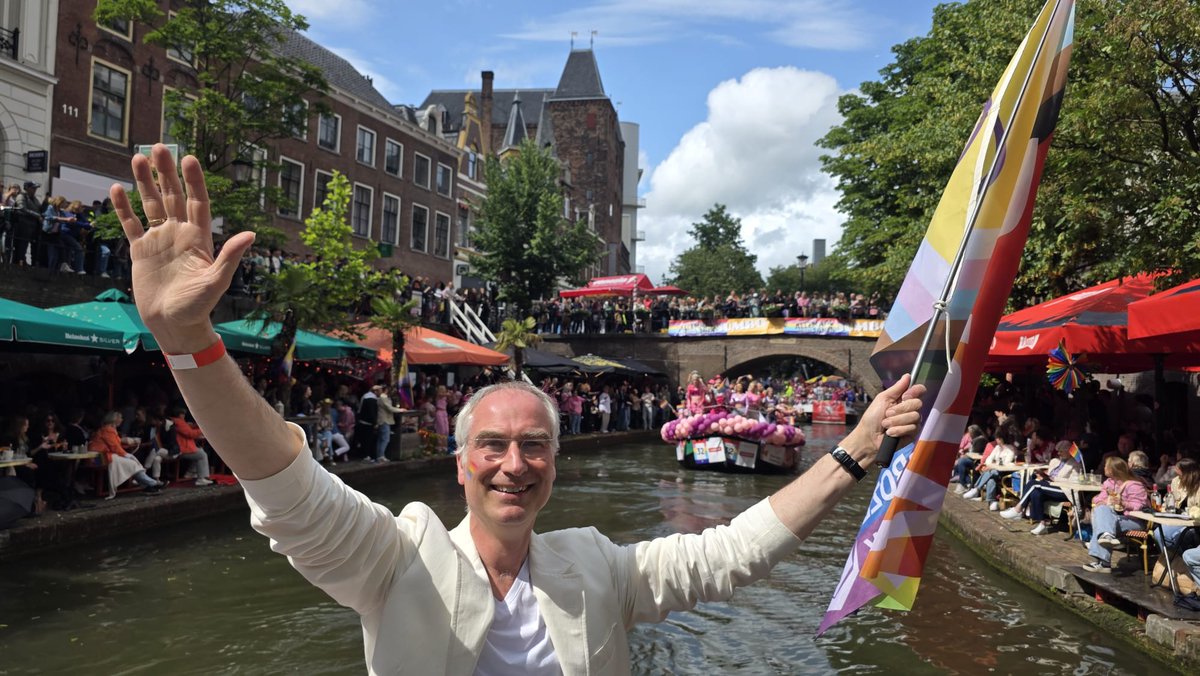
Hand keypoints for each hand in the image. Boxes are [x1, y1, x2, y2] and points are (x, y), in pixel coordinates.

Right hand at [110, 144, 254, 352]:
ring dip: (145, 183)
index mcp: (200, 238)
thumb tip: (250, 234)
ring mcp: (160, 240)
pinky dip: (123, 208)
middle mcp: (180, 234)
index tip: (188, 159)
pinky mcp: (141, 251)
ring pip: (152, 205)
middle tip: (159, 147)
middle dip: (166, 173)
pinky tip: (116, 188)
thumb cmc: (198, 307)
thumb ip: (229, 256)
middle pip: (173, 196)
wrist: (174, 324)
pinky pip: (131, 224)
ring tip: (138, 157)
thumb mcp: (216, 281)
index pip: (197, 202)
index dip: (194, 181)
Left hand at [843, 373, 925, 459]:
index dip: (915, 391)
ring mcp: (913, 422)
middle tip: (888, 413)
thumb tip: (908, 375)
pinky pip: (912, 428)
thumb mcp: (882, 399)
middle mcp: (910, 409)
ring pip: (915, 417)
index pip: (919, 391)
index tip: (905, 396)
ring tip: (885, 425)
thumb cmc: (872, 418)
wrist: (868, 437)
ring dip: (896, 421)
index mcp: (903, 399)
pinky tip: (890, 433)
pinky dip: (898, 430)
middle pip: (918, 403)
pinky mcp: (913, 433)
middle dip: (900, 409)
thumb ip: (896, 388)